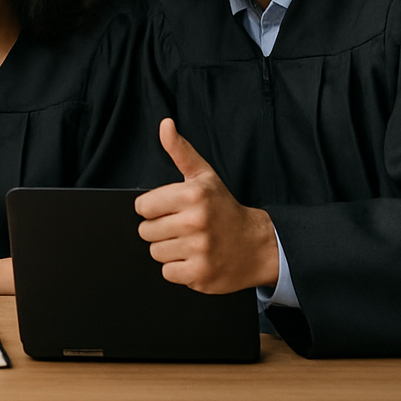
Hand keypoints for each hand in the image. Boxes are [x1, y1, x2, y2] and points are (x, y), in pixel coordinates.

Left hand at [134, 118, 278, 294]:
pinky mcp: (200, 275)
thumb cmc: (224, 208)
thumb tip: (165, 125)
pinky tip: (195, 258)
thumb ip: (180, 150)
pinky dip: (178, 269)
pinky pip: (167, 272)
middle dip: (160, 229)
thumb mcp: (204, 176)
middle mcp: (196, 222)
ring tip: (190, 242)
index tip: (171, 209)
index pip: (142, 207)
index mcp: (192, 195)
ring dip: (169, 249)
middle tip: (182, 227)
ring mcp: (199, 250)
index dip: (153, 209)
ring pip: (155, 252)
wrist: (258, 245)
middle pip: (146, 231)